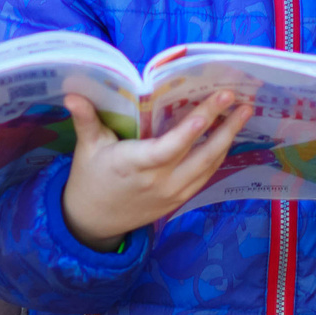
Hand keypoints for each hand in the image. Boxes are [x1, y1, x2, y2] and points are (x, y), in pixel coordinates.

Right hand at [62, 92, 252, 251]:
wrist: (93, 220)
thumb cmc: (90, 177)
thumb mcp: (86, 147)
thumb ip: (86, 119)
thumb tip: (72, 94)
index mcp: (133, 165)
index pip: (168, 148)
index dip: (190, 129)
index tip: (210, 108)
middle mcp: (159, 182)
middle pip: (200, 156)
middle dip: (224, 128)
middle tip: (241, 102)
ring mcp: (172, 193)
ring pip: (208, 167)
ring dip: (227, 140)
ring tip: (243, 114)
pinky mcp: (179, 200)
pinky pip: (205, 176)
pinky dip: (219, 156)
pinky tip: (228, 136)